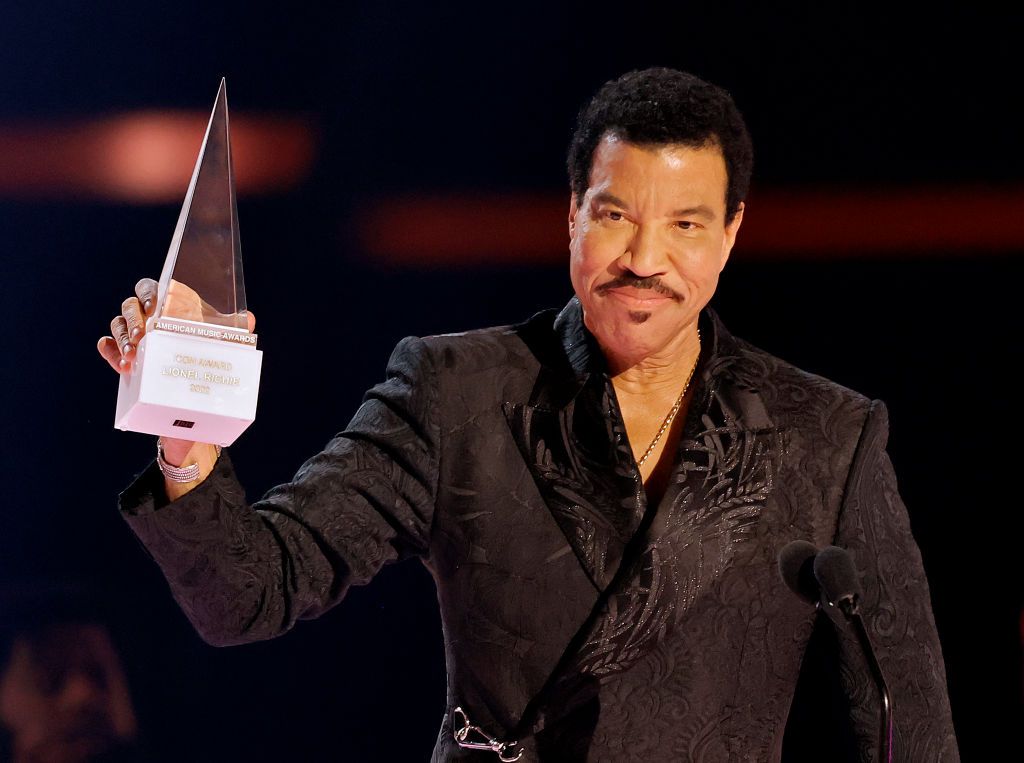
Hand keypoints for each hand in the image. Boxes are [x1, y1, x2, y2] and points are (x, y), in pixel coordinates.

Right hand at [98, 279, 255, 478]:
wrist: (194, 396)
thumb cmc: (206, 356)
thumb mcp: (221, 344)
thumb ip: (233, 330)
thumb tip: (248, 318)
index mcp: (168, 305)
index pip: (150, 288)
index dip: (148, 292)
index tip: (154, 307)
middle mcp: (147, 317)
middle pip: (129, 307)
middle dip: (133, 321)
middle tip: (141, 339)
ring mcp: (133, 336)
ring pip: (117, 326)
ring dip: (122, 339)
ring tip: (132, 358)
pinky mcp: (123, 356)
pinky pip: (106, 347)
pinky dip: (108, 350)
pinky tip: (116, 359)